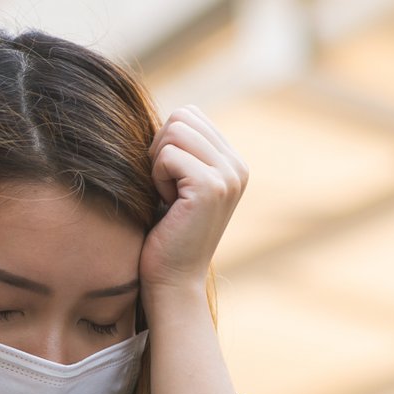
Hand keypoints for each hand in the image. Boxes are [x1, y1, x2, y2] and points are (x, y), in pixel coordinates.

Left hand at [139, 104, 247, 294]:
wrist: (172, 278)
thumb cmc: (164, 233)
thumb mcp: (177, 184)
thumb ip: (182, 150)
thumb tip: (171, 117)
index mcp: (232, 161)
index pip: (190, 114)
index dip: (165, 142)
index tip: (168, 180)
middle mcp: (237, 165)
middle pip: (182, 117)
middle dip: (160, 149)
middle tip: (165, 187)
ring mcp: (228, 175)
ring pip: (174, 131)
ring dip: (157, 164)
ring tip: (167, 196)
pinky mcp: (211, 187)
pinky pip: (167, 156)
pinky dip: (156, 178)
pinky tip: (167, 204)